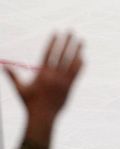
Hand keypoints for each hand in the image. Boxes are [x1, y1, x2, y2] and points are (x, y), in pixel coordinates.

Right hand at [5, 32, 83, 148]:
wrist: (42, 117)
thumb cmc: (30, 103)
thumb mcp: (20, 89)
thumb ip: (13, 77)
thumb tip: (3, 66)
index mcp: (42, 74)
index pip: (49, 53)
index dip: (53, 42)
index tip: (56, 32)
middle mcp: (54, 76)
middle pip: (62, 54)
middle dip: (67, 41)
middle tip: (71, 30)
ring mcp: (64, 81)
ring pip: (73, 62)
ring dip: (77, 50)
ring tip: (81, 40)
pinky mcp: (70, 86)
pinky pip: (77, 72)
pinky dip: (80, 64)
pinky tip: (83, 56)